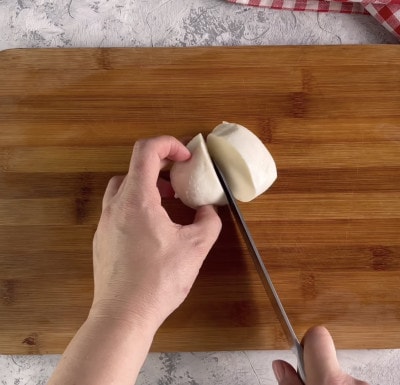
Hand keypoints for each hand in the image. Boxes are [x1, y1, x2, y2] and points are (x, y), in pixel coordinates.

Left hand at [91, 135, 221, 330]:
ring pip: (123, 189)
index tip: (185, 157)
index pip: (146, 150)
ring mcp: (105, 223)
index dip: (168, 144)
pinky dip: (137, 207)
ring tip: (167, 204)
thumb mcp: (195, 248)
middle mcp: (115, 206)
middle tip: (178, 182)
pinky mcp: (102, 240)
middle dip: (159, 168)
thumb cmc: (157, 280)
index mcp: (137, 200)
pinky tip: (153, 230)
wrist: (123, 314)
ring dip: (147, 188)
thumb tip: (206, 211)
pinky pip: (119, 210)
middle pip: (133, 168)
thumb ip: (208, 221)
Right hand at [272, 326, 369, 384]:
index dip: (305, 341)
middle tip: (309, 384)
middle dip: (318, 370)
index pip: (317, 335)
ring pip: (341, 375)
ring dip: (331, 383)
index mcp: (329, 380)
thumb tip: (280, 366)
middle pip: (328, 359)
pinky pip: (353, 383)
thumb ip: (289, 383)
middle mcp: (352, 381)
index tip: (299, 349)